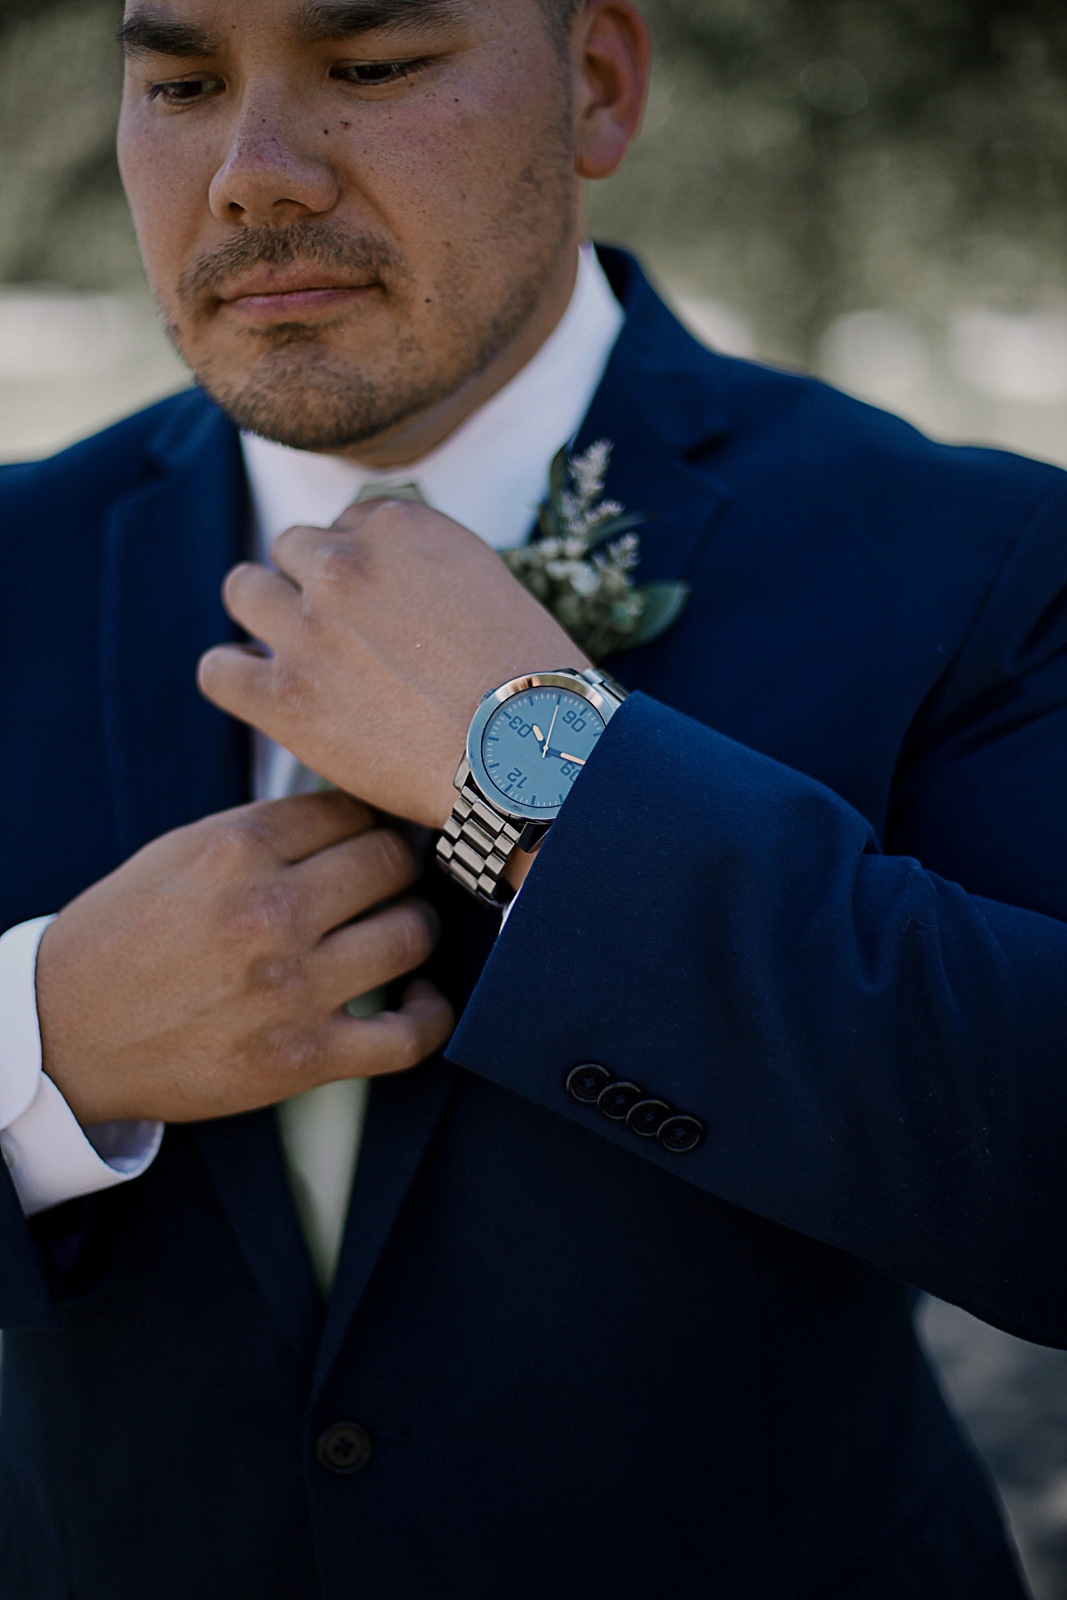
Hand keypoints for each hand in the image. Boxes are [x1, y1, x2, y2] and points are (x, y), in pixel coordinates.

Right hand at [35, 791, 452, 1126]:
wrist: (66, 1034)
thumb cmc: (127, 937)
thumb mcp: (181, 853)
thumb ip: (264, 830)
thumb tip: (353, 808)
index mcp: (236, 849)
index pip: (350, 809)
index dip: (371, 817)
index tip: (375, 831)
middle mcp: (270, 912)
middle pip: (392, 861)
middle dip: (400, 864)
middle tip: (394, 876)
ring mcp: (292, 987)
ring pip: (413, 933)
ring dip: (417, 927)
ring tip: (401, 927)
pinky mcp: (305, 1057)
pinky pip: (409, 1035)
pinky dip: (431, 1014)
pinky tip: (419, 995)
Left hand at [197, 499, 589, 829]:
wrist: (528, 757)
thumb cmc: (527, 683)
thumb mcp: (487, 583)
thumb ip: (424, 566)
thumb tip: (386, 579)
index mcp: (399, 526)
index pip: (345, 522)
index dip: (357, 566)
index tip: (375, 605)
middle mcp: (344, 565)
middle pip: (291, 549)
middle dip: (310, 587)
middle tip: (341, 636)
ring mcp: (308, 630)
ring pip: (242, 592)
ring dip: (266, 618)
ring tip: (296, 657)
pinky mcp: (284, 698)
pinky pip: (217, 670)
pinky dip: (234, 676)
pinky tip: (262, 691)